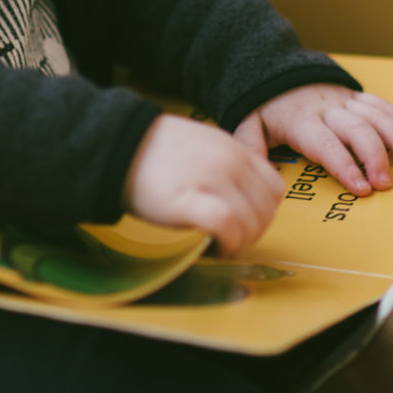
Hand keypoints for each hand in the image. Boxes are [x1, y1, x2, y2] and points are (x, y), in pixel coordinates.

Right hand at [125, 114, 283, 256]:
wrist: (118, 145)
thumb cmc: (153, 150)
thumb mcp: (202, 144)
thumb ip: (226, 165)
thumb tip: (240, 197)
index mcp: (234, 148)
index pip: (274, 188)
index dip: (264, 212)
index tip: (245, 223)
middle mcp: (230, 162)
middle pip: (266, 210)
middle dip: (254, 233)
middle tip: (231, 240)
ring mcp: (213, 180)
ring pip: (251, 222)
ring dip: (240, 243)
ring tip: (219, 246)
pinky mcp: (191, 200)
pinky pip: (228, 227)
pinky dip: (227, 244)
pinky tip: (212, 248)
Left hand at [234, 84, 392, 196]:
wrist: (275, 66)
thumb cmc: (265, 104)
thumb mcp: (249, 122)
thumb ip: (251, 145)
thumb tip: (258, 172)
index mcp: (301, 120)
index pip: (326, 145)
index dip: (346, 167)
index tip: (362, 189)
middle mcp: (327, 109)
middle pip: (357, 131)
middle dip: (376, 157)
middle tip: (388, 183)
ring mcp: (343, 99)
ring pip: (376, 117)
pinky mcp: (354, 94)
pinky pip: (380, 105)